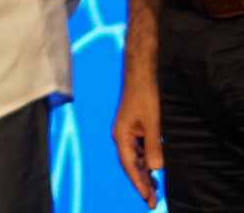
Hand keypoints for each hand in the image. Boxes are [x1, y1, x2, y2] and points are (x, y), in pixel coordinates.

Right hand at [112, 76, 162, 205]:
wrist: (140, 76)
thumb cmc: (144, 96)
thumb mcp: (152, 123)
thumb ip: (153, 146)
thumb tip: (156, 168)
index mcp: (121, 136)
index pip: (129, 165)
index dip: (138, 183)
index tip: (147, 198)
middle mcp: (121, 136)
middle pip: (131, 165)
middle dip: (141, 183)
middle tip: (152, 201)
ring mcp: (127, 133)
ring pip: (136, 158)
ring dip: (145, 174)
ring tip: (155, 190)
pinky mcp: (134, 129)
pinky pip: (139, 150)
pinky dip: (146, 162)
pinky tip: (154, 170)